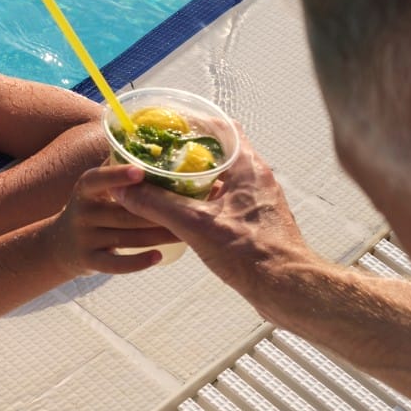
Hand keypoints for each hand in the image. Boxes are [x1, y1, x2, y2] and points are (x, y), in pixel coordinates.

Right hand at [52, 163, 181, 274]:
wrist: (61, 246)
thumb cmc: (92, 209)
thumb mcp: (96, 187)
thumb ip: (118, 169)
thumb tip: (156, 144)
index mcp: (85, 188)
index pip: (97, 179)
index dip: (118, 175)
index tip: (140, 171)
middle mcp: (81, 212)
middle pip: (124, 212)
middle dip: (159, 211)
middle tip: (190, 207)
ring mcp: (84, 238)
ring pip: (128, 238)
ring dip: (159, 236)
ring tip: (187, 232)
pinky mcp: (89, 261)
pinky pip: (116, 264)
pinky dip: (138, 262)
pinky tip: (159, 257)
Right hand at [109, 128, 313, 295]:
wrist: (286, 287)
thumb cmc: (250, 253)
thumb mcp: (194, 224)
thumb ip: (156, 204)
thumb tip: (124, 190)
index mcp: (247, 166)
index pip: (220, 126)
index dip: (191, 123)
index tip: (164, 128)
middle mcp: (255, 177)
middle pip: (217, 151)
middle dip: (185, 152)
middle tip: (156, 156)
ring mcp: (257, 198)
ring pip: (220, 176)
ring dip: (193, 177)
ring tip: (162, 182)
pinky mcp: (255, 219)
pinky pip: (224, 198)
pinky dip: (202, 198)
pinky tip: (182, 211)